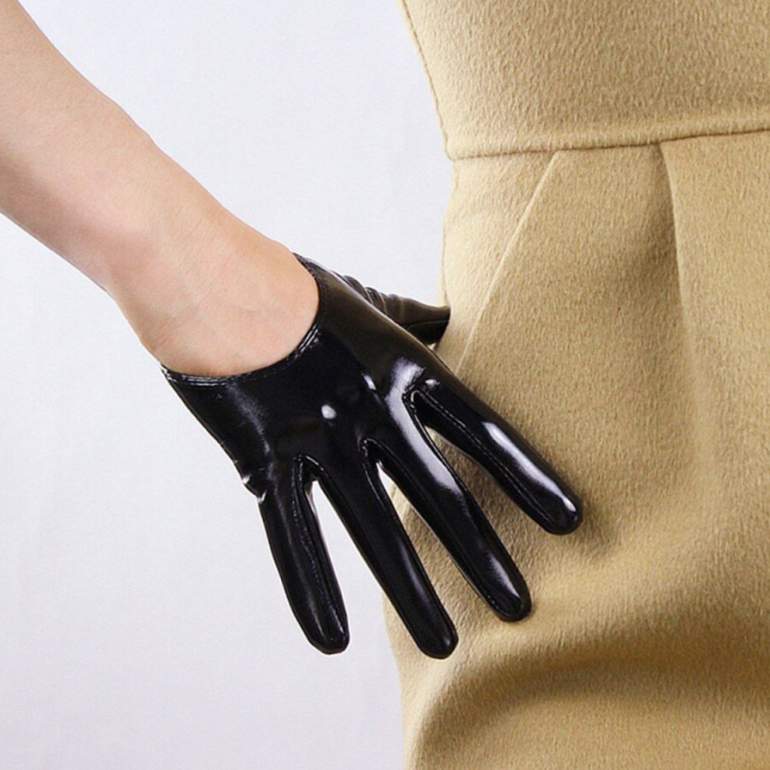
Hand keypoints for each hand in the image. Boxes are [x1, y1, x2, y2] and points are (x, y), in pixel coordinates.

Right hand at [162, 253, 581, 657]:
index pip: (482, 431)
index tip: (569, 523)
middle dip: (483, 555)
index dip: (528, 477)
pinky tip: (334, 641)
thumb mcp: (368, 301)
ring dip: (412, 593)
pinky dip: (311, 589)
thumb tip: (447, 316)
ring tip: (447, 645)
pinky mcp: (266, 461)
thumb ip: (413, 317)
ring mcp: (319, 438)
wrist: (217, 285)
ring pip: (374, 529)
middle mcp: (372, 410)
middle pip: (439, 495)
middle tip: (521, 610)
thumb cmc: (298, 291)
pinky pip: (291, 534)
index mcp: (404, 368)